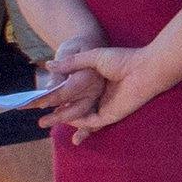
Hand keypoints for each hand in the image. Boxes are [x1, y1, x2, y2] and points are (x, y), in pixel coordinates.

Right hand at [42, 43, 158, 137]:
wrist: (144, 68)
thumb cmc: (123, 60)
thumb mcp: (93, 58)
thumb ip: (71, 63)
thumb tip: (48, 65)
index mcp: (96, 85)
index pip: (72, 95)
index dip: (56, 98)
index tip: (39, 99)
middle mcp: (99, 97)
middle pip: (73, 109)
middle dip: (55, 115)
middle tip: (38, 118)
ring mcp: (105, 107)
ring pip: (79, 118)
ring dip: (62, 121)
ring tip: (43, 123)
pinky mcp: (110, 115)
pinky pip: (90, 122)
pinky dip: (77, 124)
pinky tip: (64, 122)